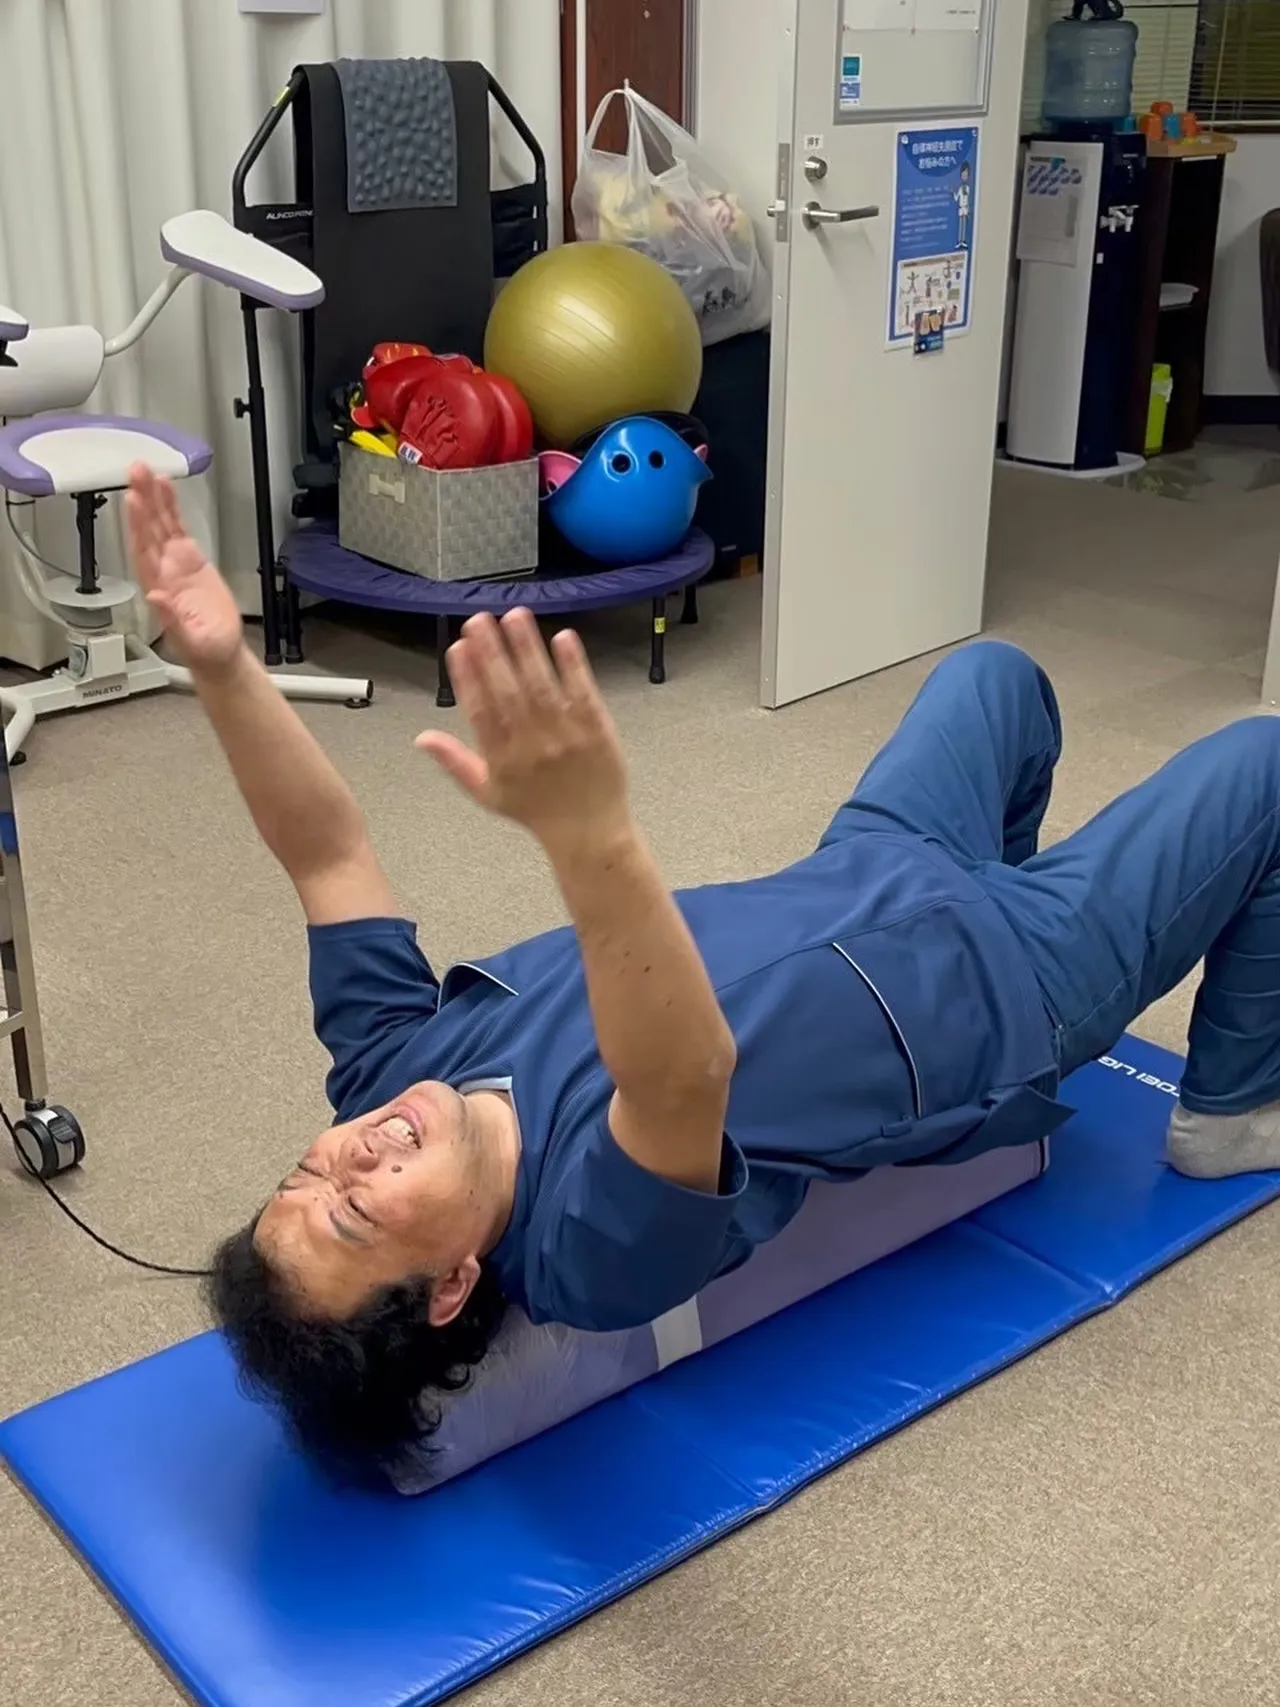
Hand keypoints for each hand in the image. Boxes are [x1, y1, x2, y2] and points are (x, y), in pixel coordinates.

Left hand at [124, 465, 242, 673]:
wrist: (220, 652)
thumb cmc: (206, 650)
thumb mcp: (192, 640)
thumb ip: (171, 619)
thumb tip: (155, 596)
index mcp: (160, 587)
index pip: (144, 550)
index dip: (139, 525)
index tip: (134, 501)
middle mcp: (163, 571)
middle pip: (148, 529)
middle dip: (141, 499)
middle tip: (136, 471)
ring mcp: (175, 563)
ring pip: (159, 524)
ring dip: (152, 497)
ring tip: (146, 470)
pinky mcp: (190, 559)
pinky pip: (177, 529)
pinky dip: (171, 508)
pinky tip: (166, 489)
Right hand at [417, 610, 630, 851]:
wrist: (588, 832)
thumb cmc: (534, 810)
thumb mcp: (488, 794)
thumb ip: (455, 762)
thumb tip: (421, 737)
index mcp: (501, 760)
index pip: (479, 712)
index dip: (467, 678)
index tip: (458, 647)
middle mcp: (531, 746)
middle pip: (507, 693)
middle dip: (491, 653)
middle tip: (478, 619)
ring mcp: (565, 737)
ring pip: (541, 686)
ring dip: (527, 648)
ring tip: (514, 615)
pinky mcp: (596, 730)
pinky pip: (582, 692)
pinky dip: (572, 665)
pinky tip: (562, 637)